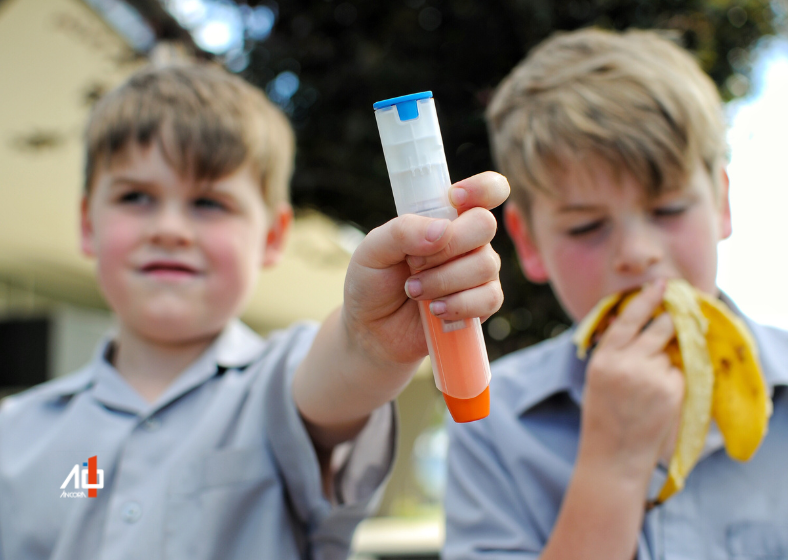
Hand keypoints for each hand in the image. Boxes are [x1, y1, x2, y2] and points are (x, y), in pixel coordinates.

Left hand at [343, 172, 508, 369]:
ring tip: (414, 292)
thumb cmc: (373, 283)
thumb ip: (402, 231)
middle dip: (448, 246)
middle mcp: (467, 240)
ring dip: (444, 281)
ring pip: (485, 265)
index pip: (486, 190)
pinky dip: (458, 305)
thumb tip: (443, 231)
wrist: (372, 331)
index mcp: (444, 216)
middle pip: (484, 225)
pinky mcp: (482, 304)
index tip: (455, 198)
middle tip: (413, 264)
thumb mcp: (372, 250)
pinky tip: (435, 311)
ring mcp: (478, 271)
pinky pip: (489, 298)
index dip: (482, 188)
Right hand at [579, 280, 684, 484]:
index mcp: (605, 358)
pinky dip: (674, 380)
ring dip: (667, 359)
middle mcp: (628, 363)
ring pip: (670, 352)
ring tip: (649, 384)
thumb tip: (630, 320)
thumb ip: (614, 349)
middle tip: (673, 320)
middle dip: (669, 323)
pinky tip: (658, 399)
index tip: (660, 285)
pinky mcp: (672, 390)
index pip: (628, 319)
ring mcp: (652, 376)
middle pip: (659, 328)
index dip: (646, 299)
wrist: (614, 454)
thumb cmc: (604, 415)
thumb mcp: (598, 377)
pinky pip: (679, 373)